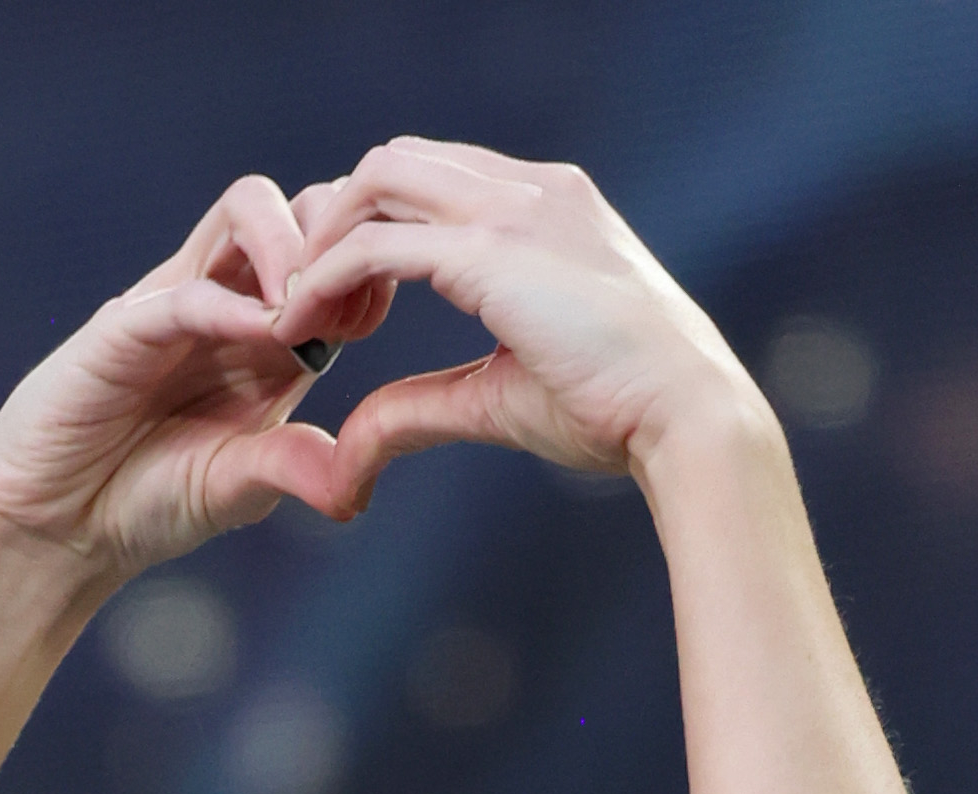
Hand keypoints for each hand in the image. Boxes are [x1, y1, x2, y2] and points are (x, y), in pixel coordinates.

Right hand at [0, 178, 394, 587]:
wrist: (55, 528)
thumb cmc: (144, 503)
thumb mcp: (237, 490)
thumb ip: (293, 470)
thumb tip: (357, 490)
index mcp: (268, 339)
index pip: (333, 256)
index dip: (366, 268)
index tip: (377, 310)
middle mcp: (227, 304)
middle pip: (301, 206)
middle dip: (339, 236)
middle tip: (347, 300)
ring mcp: (176, 304)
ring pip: (247, 210)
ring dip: (291, 244)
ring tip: (301, 312)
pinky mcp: (125, 327)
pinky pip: (187, 289)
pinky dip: (232, 305)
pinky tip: (264, 338)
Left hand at [274, 141, 767, 516]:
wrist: (684, 412)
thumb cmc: (614, 410)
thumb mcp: (500, 396)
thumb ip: (422, 404)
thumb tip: (354, 447)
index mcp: (545, 206)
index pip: (433, 180)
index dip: (372, 229)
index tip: (340, 302)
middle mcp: (529, 189)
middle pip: (395, 162)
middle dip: (334, 220)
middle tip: (298, 298)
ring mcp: (513, 209)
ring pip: (379, 179)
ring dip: (322, 240)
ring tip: (294, 313)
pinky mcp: (493, 252)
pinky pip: (378, 242)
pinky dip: (325, 277)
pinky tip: (302, 326)